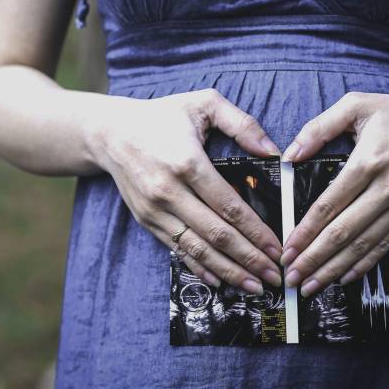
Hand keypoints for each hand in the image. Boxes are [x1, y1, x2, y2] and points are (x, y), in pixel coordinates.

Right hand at [91, 88, 283, 293]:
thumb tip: (273, 152)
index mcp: (187, 162)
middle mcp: (169, 191)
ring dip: (229, 271)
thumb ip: (242, 123)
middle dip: (249, 259)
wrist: (110, 132)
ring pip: (197, 248)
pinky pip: (177, 249)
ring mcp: (155, 210)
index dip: (256, 232)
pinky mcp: (147, 220)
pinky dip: (200, 268)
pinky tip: (221, 280)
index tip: (277, 248)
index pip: (229, 206)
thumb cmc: (161, 116)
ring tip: (254, 285)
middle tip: (275, 276)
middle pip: (216, 234)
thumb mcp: (203, 103)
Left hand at [278, 90, 388, 296]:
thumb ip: (319, 127)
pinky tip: (343, 278)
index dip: (306, 231)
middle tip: (291, 277)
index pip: (329, 205)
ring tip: (310, 286)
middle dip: (314, 258)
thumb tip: (289, 155)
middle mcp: (387, 188)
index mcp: (368, 161)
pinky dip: (363, 264)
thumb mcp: (357, 105)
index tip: (287, 249)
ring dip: (334, 268)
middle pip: (344, 231)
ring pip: (363, 244)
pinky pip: (384, 245)